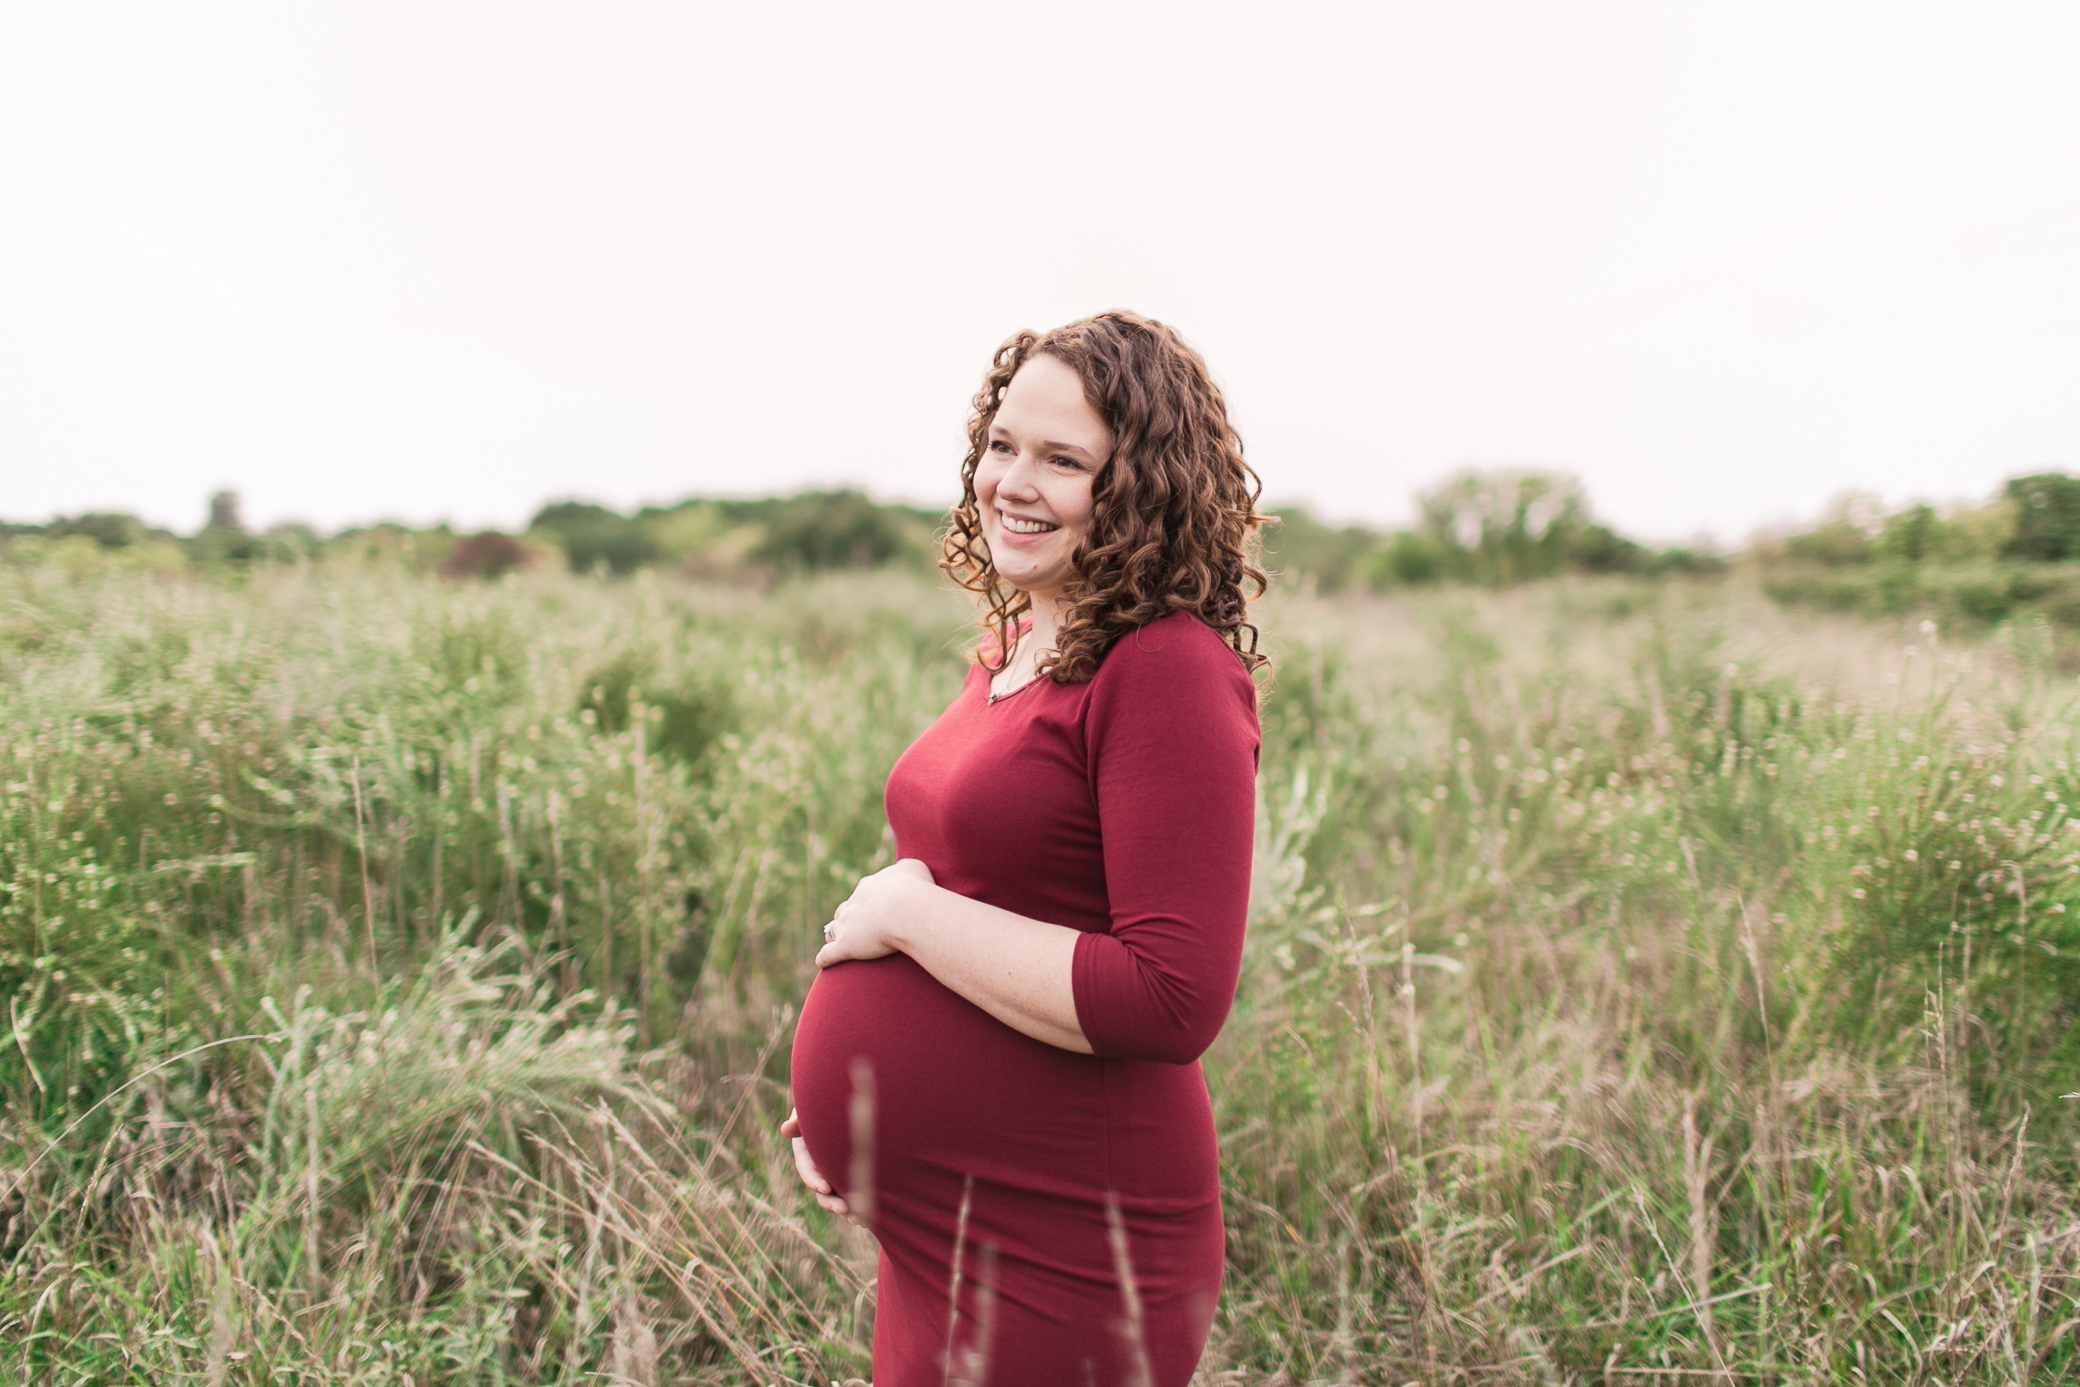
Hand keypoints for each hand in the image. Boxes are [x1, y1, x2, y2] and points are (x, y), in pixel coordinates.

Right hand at [779, 1107, 859, 1224]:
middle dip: (831, 1202)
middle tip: (842, 1209)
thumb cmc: (826, 1102)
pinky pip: (856, 1193)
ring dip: (847, 1209)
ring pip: (839, 1196)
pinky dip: (861, 1205)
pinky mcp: (854, 1176)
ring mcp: (836, 1173)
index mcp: (807, 1152)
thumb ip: (800, 1118)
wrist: (853, 1100)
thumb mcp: (810, 1107)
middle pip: (822, 1189)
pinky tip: (871, 1216)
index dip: (814, 1179)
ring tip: (857, 1220)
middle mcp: (821, 1167)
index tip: (824, 1187)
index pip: (807, 1169)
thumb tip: (786, 1129)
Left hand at [815, 858, 935, 969]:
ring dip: (834, 935)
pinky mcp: (846, 945)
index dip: (865, 902)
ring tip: (836, 942)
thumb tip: (905, 872)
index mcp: (868, 887)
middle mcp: (853, 904)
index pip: (861, 894)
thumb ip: (906, 868)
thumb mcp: (914, 868)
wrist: (908, 909)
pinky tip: (823, 964)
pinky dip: (824, 959)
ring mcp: (847, 925)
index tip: (871, 909)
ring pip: (833, 930)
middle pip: (844, 911)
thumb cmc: (915, 889)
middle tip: (853, 927)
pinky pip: (828, 954)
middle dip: (846, 918)